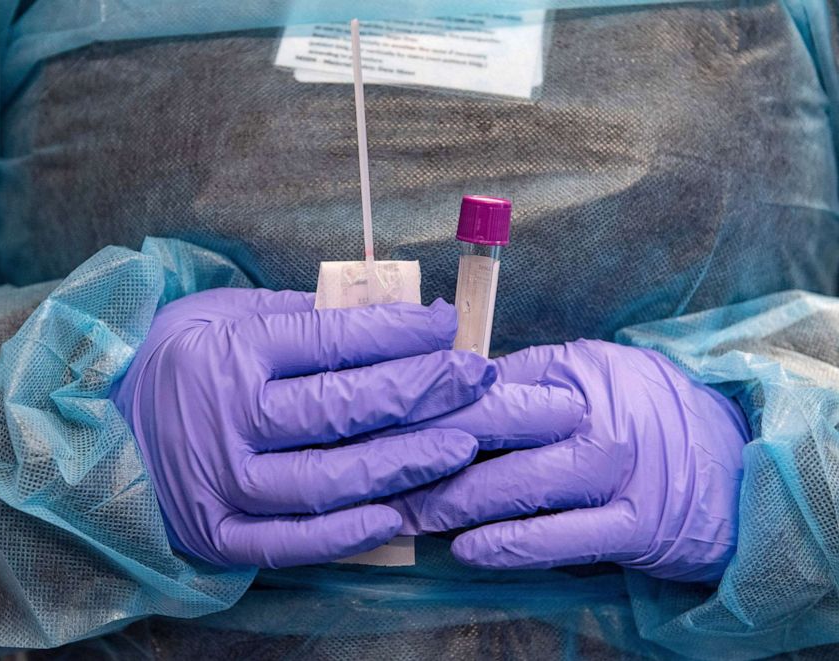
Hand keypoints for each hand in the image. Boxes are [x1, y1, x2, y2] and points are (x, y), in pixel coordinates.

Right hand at [110, 288, 494, 568]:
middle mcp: (226, 419)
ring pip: (327, 480)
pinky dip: (347, 534)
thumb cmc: (173, 362)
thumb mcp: (221, 316)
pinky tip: (398, 512)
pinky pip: (291, 543)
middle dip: (420, 390)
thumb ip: (297, 318)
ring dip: (403, 463)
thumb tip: (384, 314)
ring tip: (460, 443)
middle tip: (475, 376)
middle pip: (340, 408)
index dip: (397, 333)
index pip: (330, 341)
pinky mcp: (217, 535)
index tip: (446, 326)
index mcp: (229, 352)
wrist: (97, 429)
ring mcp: (221, 484)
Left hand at [386, 339, 748, 581]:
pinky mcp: (635, 525)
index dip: (426, 405)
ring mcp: (616, 472)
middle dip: (423, 454)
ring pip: (516, 486)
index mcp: (575, 371)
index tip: (378, 421)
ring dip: (452, 503)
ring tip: (403, 515)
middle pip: (490, 431)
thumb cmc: (645, 416)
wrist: (734, 465)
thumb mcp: (592, 376)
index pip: (485, 384)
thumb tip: (447, 387)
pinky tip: (466, 550)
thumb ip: (526, 381)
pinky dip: (509, 545)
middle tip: (370, 473)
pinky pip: (559, 537)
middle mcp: (594, 416)